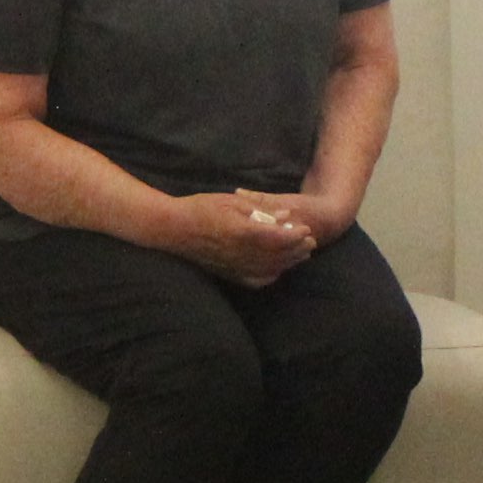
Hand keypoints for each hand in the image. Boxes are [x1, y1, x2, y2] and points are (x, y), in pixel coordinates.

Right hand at [164, 189, 318, 284]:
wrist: (172, 229)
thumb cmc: (200, 208)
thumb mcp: (231, 202)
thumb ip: (260, 210)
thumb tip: (286, 215)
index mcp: (243, 232)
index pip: (278, 237)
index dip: (295, 234)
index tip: (306, 229)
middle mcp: (242, 253)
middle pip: (279, 255)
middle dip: (298, 249)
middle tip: (310, 242)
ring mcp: (235, 266)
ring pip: (271, 269)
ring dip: (289, 262)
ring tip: (302, 255)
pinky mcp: (228, 274)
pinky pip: (256, 280)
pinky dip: (271, 276)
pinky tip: (277, 270)